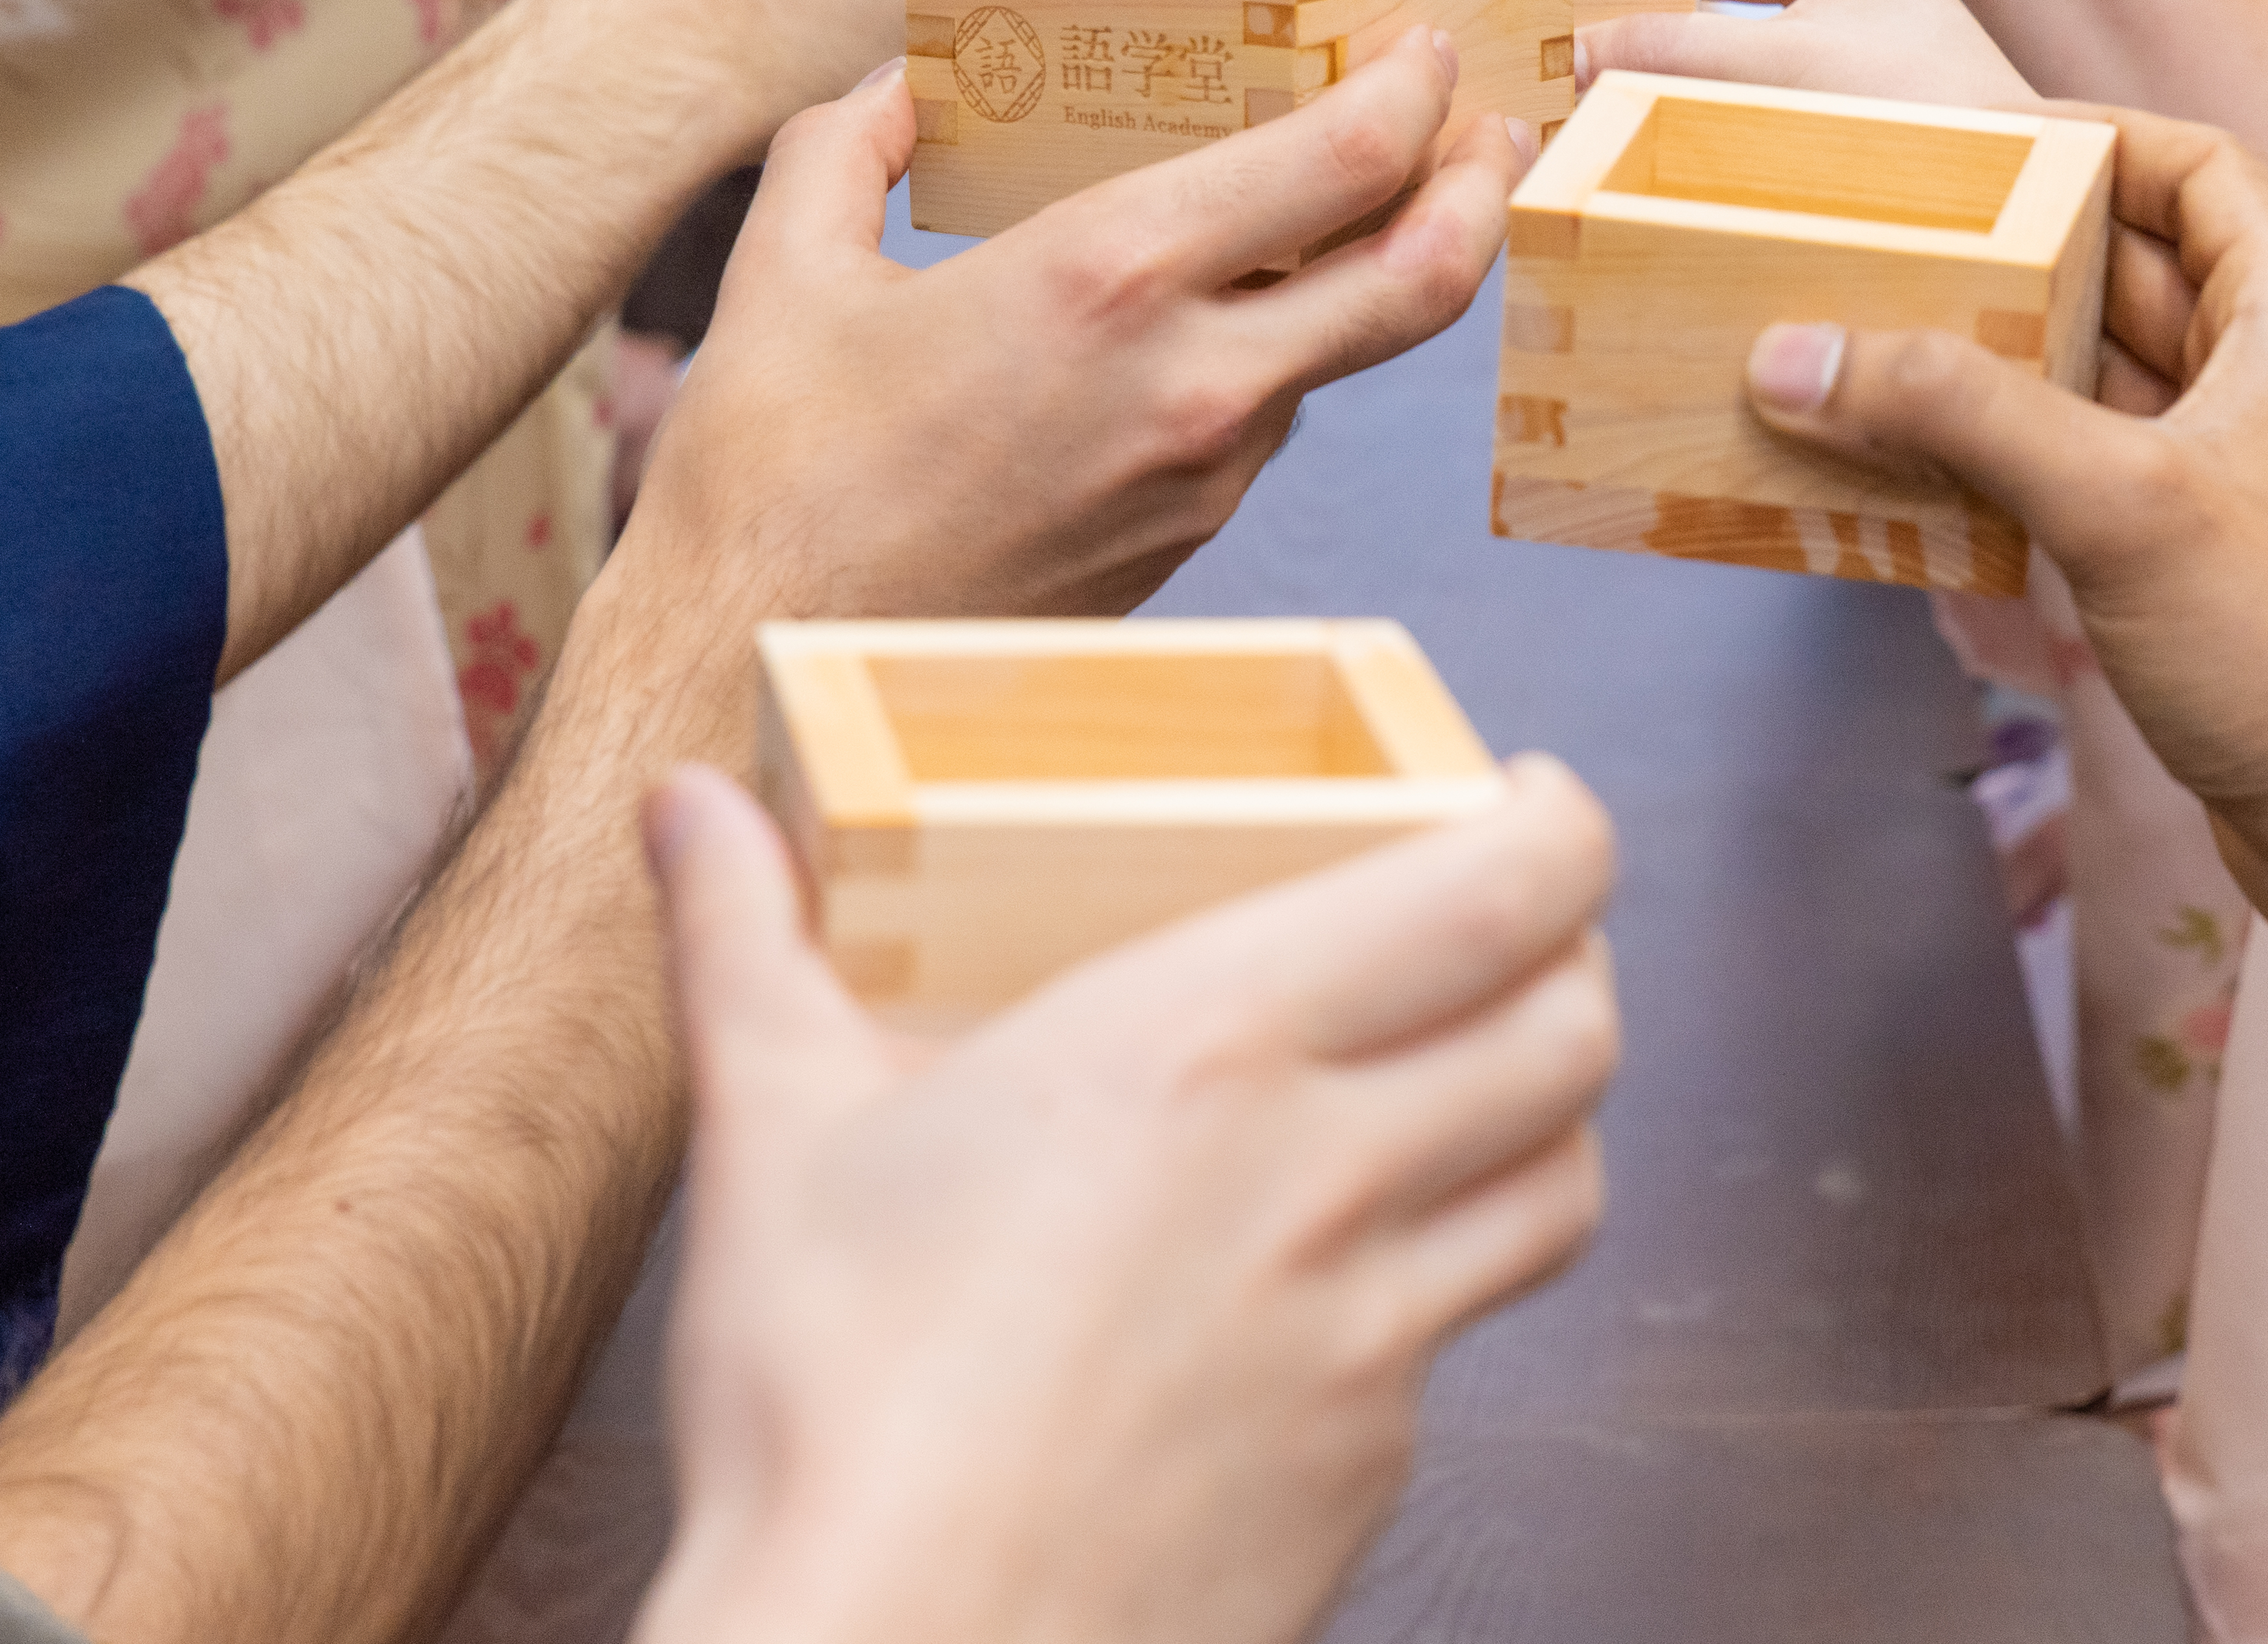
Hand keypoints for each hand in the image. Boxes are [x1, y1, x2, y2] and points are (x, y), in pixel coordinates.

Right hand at [630, 753, 1614, 1643]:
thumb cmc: (834, 1408)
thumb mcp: (771, 1135)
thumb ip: (744, 944)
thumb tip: (689, 809)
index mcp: (1214, 1046)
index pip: (1507, 889)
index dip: (1559, 823)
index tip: (1524, 796)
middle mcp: (1328, 1175)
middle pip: (1578, 1023)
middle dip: (1567, 957)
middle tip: (1503, 933)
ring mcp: (1369, 1336)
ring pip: (1565, 1184)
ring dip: (1545, 1117)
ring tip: (1467, 1087)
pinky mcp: (1367, 1471)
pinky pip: (1458, 1342)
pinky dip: (1437, 1286)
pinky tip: (1339, 1283)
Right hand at [633, 33, 1527, 620]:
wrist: (758, 663)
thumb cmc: (766, 471)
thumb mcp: (787, 266)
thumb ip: (852, 139)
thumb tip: (901, 76)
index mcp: (1111, 279)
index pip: (1347, 163)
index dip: (1416, 91)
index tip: (1426, 46)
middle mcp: (1194, 380)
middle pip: (1423, 274)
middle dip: (1481, 182)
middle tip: (1494, 124)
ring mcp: (1208, 475)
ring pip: (1347, 351)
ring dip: (1380, 271)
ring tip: (1370, 200)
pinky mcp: (1190, 538)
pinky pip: (1272, 420)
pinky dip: (1286, 349)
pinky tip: (1238, 310)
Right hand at [1573, 0, 2033, 108]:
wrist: (2012, 209)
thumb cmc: (1924, 117)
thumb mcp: (1780, 62)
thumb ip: (1676, 49)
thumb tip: (1582, 49)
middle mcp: (1871, 11)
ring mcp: (1869, 76)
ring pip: (1766, 34)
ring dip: (1698, 37)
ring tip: (1618, 41)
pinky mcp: (1862, 140)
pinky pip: (1772, 99)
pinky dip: (1719, 100)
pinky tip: (1669, 121)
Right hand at [1731, 108, 2267, 953]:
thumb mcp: (2121, 501)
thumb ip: (1960, 412)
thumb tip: (1798, 350)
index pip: (2198, 170)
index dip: (2096, 139)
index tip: (1979, 146)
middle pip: (2129, 273)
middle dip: (2010, 258)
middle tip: (1885, 249)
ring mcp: (2237, 478)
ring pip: (2099, 383)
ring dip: (1994, 370)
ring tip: (1869, 354)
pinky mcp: (2201, 568)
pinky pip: (2087, 477)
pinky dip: (2008, 464)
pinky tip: (1917, 476)